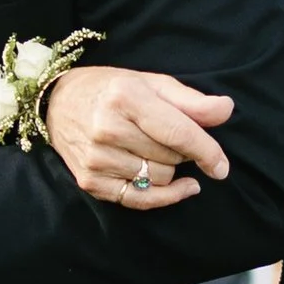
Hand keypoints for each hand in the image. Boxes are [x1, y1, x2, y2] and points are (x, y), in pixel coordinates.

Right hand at [42, 67, 233, 208]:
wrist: (57, 104)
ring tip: (153, 149)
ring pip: (159, 178)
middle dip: (182, 151)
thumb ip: (190, 100)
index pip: (177, 133)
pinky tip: (179, 187)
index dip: (207, 151)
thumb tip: (226, 109)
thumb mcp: (151, 83)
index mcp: (126, 97)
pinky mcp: (90, 181)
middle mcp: (107, 129)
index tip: (222, 166)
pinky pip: (140, 199)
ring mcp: (96, 158)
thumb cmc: (111, 90)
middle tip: (169, 137)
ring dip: (168, 169)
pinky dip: (165, 195)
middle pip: (171, 158)